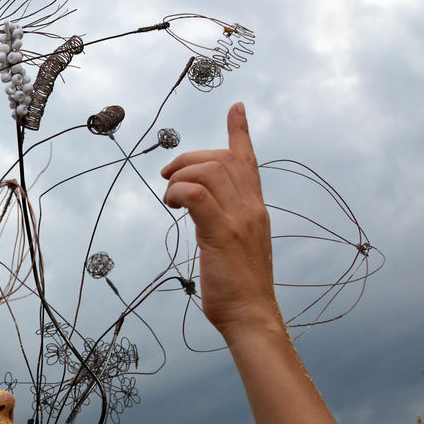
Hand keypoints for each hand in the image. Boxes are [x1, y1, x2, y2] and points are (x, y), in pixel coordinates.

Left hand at [159, 102, 282, 341]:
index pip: (249, 162)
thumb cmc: (239, 287)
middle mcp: (252, 208)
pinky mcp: (222, 233)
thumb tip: (200, 208)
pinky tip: (171, 204)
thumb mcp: (235, 245)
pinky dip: (179, 192)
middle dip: (189, 158)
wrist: (251, 316)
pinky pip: (197, 194)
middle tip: (168, 176)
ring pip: (209, 171)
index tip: (236, 107)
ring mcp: (240, 219)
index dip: (240, 133)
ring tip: (168, 196)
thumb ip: (223, 221)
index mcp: (256, 209)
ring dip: (181, 175)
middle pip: (222, 159)